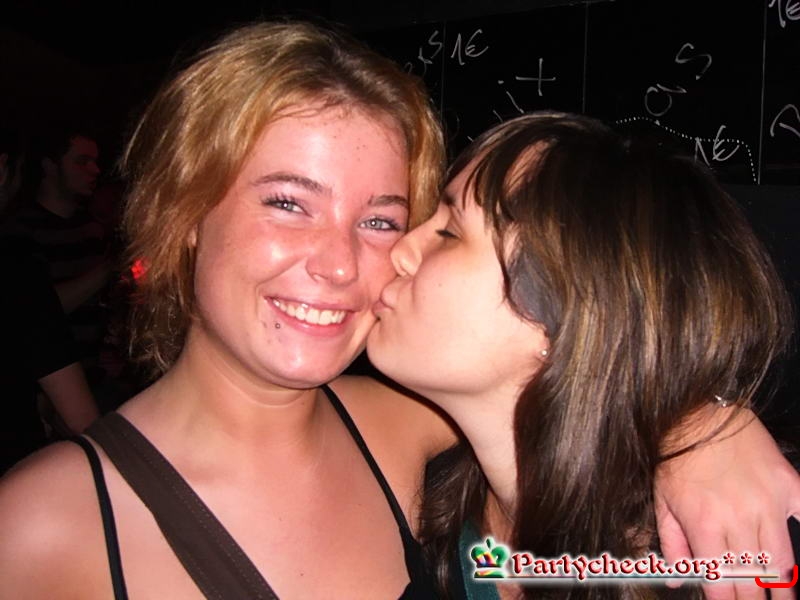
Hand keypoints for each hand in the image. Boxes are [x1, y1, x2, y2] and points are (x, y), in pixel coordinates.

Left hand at [655, 406, 799, 599]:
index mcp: (705, 525)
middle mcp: (739, 519)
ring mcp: (768, 503)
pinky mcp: (788, 485)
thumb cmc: (676, 458)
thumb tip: (676, 580)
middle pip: (754, 579)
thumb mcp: (662, 501)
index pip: (721, 582)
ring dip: (784, 587)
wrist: (697, 415)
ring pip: (783, 560)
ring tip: (783, 599)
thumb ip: (672, 544)